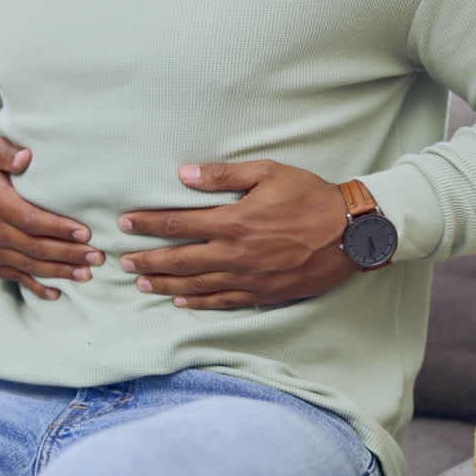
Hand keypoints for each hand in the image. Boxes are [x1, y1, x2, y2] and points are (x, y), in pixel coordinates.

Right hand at [0, 136, 102, 300]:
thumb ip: (5, 152)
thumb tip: (26, 157)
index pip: (31, 220)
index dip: (58, 228)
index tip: (85, 232)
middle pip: (36, 247)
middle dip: (69, 253)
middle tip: (97, 257)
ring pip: (30, 265)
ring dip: (60, 272)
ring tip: (88, 274)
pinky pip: (17, 278)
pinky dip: (37, 287)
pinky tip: (58, 293)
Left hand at [118, 160, 357, 309]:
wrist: (352, 233)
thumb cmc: (311, 197)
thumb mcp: (268, 173)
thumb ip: (224, 174)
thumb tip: (183, 174)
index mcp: (234, 221)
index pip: (178, 224)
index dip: (147, 224)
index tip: (125, 224)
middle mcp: (236, 255)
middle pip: (180, 259)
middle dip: (148, 260)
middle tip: (123, 262)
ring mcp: (249, 278)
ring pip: (196, 285)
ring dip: (165, 284)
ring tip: (141, 284)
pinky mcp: (263, 294)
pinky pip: (223, 302)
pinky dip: (198, 303)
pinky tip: (180, 301)